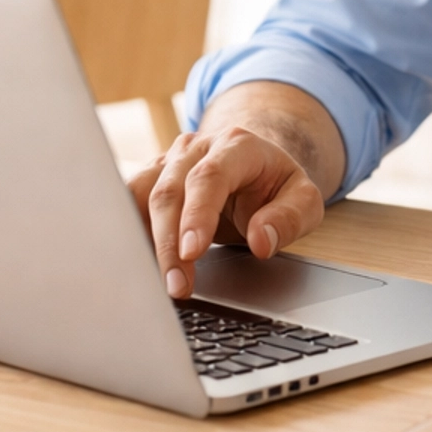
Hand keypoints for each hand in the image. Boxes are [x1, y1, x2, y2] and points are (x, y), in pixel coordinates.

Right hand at [129, 125, 326, 300]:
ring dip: (143, 242)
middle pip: (170, 192)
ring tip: (153, 282)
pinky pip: (128, 204)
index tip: (192, 252)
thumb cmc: (276, 184)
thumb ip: (289, 218)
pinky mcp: (150, 178)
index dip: (197, 214)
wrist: (254, 165)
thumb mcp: (304, 199)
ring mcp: (169, 161)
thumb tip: (261, 241)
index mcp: (237, 145)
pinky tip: (136, 265)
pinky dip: (128, 234)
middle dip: (169, 243)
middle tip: (176, 286)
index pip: (210, 177)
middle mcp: (196, 148)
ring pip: (141, 196)